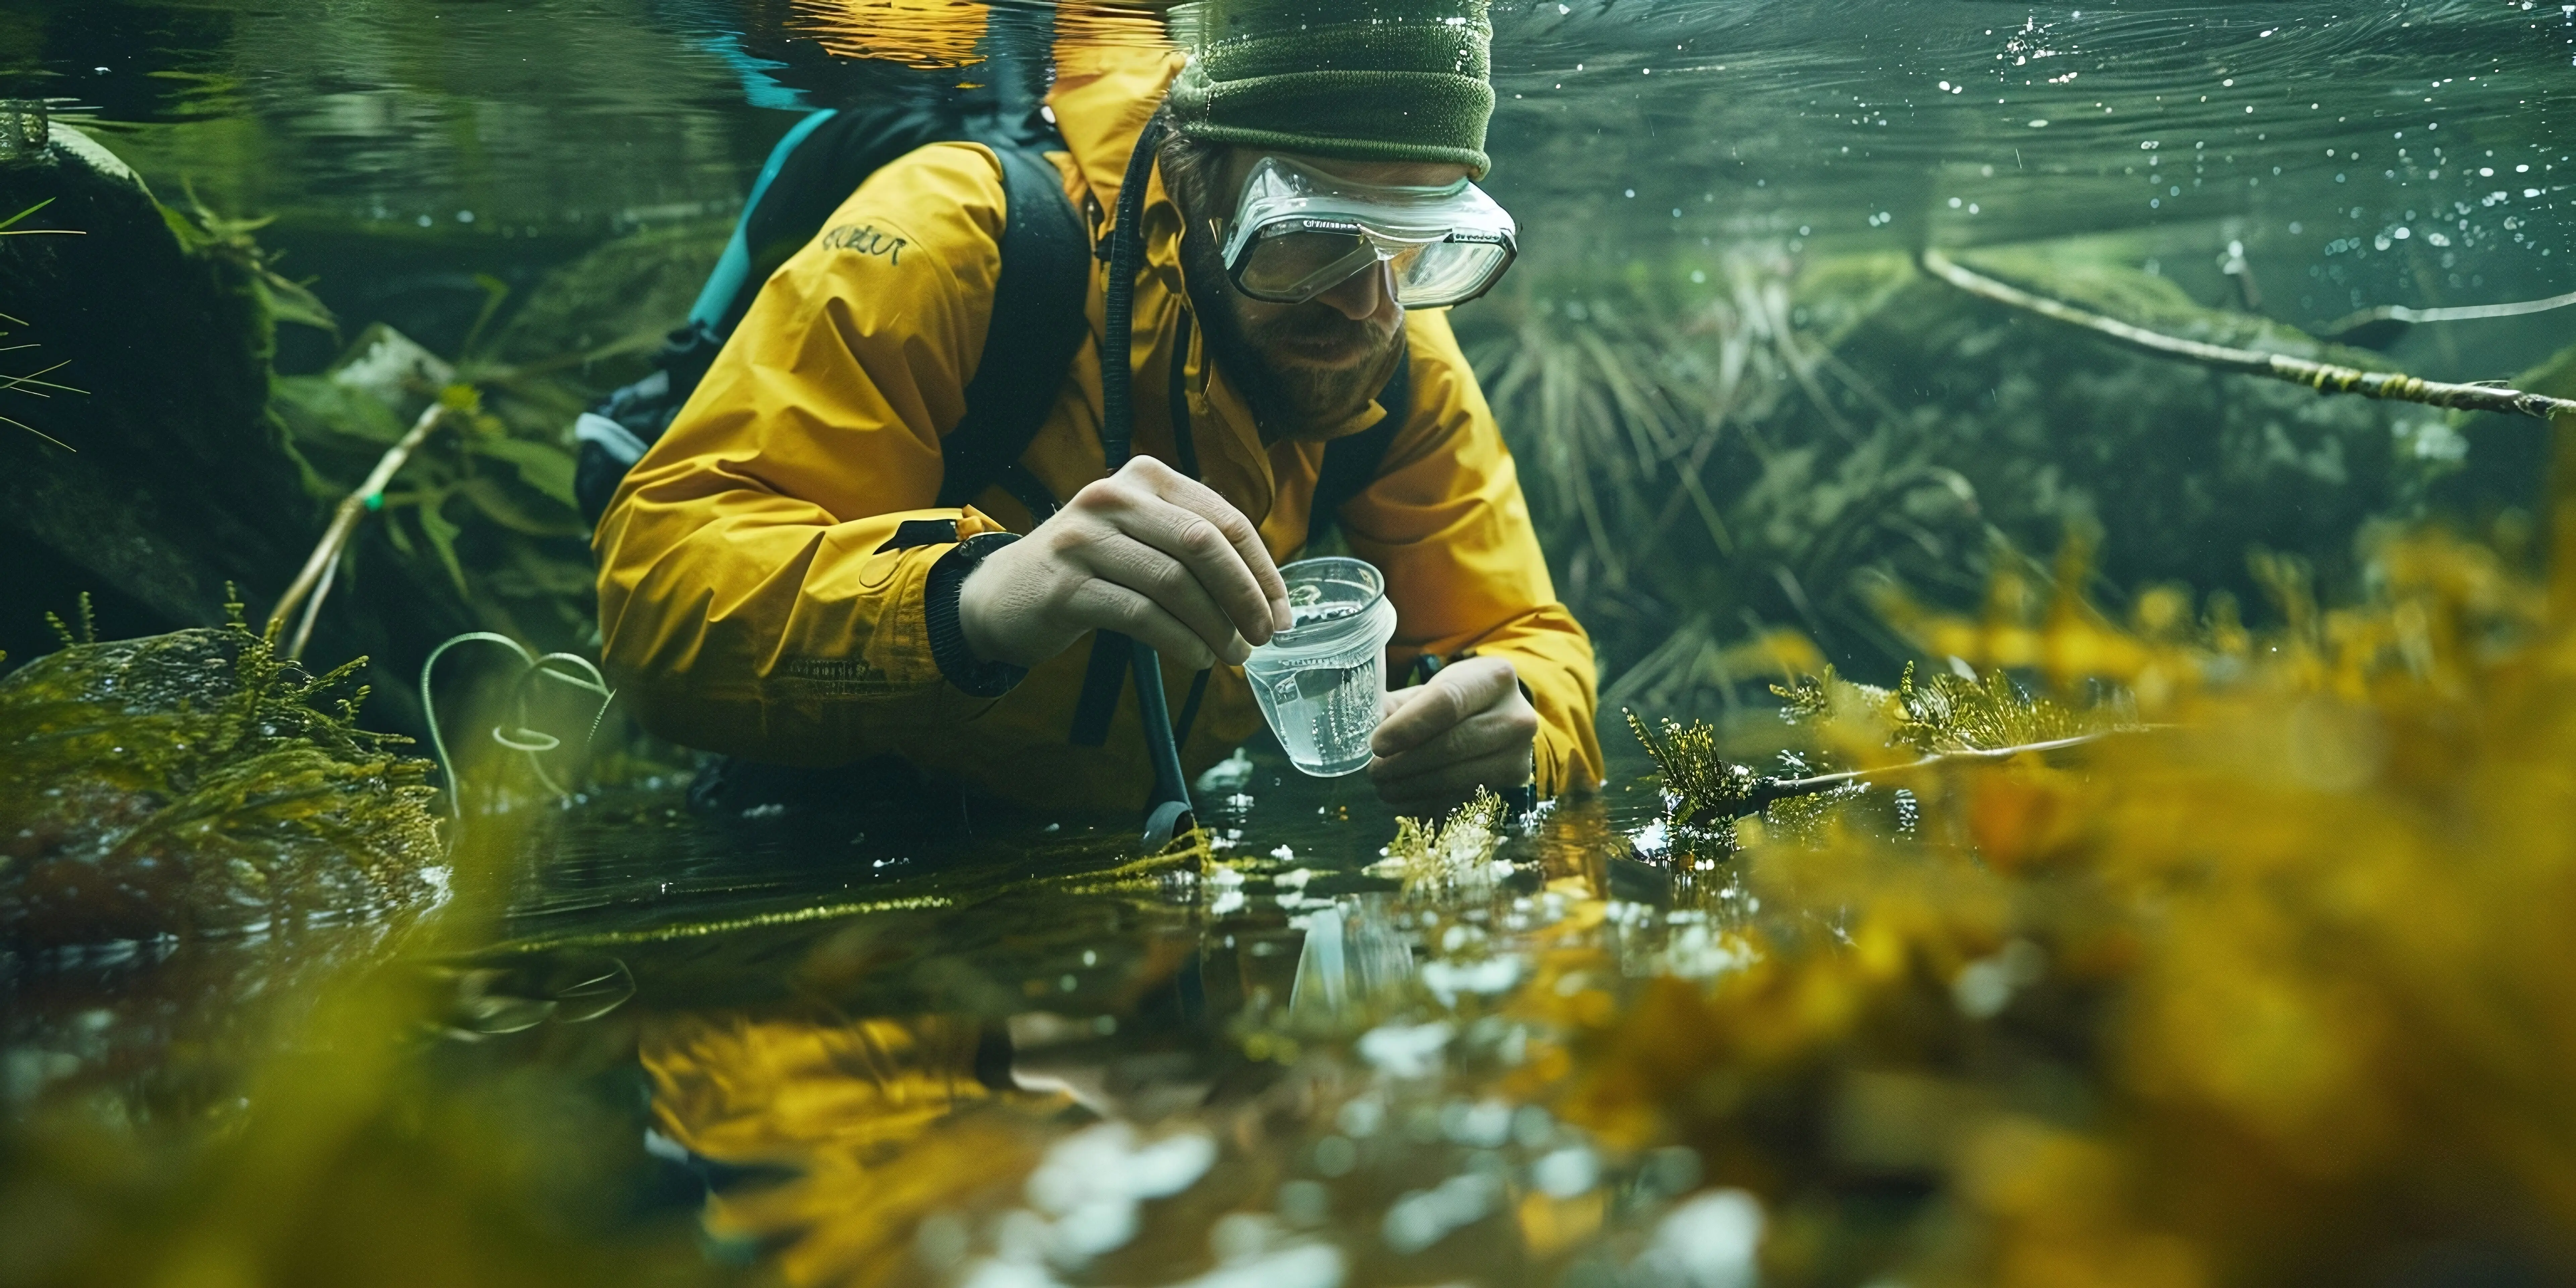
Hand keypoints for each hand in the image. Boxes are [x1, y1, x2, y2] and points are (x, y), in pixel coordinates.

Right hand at [957, 456, 1292, 670]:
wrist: (1005, 594)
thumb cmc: (1092, 569)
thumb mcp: (1142, 538)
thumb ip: (1194, 548)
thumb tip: (1264, 597)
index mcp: (1146, 477)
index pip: (1223, 519)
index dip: (1262, 569)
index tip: (1281, 612)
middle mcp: (1114, 497)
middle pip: (1202, 544)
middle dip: (1244, 595)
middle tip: (1263, 636)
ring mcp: (1085, 538)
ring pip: (1174, 582)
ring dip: (1215, 626)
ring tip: (1233, 655)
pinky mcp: (1067, 585)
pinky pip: (1141, 614)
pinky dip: (1180, 640)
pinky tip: (1197, 658)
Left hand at [1367, 655, 1537, 810]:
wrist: (1501, 721)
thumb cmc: (1456, 702)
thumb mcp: (1430, 691)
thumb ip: (1397, 706)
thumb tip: (1359, 728)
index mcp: (1494, 678)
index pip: (1446, 703)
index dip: (1407, 727)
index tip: (1375, 744)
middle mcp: (1516, 716)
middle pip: (1451, 745)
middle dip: (1404, 762)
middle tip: (1373, 771)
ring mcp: (1519, 754)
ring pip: (1456, 778)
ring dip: (1411, 787)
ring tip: (1383, 787)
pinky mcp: (1513, 784)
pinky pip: (1461, 800)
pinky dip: (1427, 803)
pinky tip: (1404, 799)